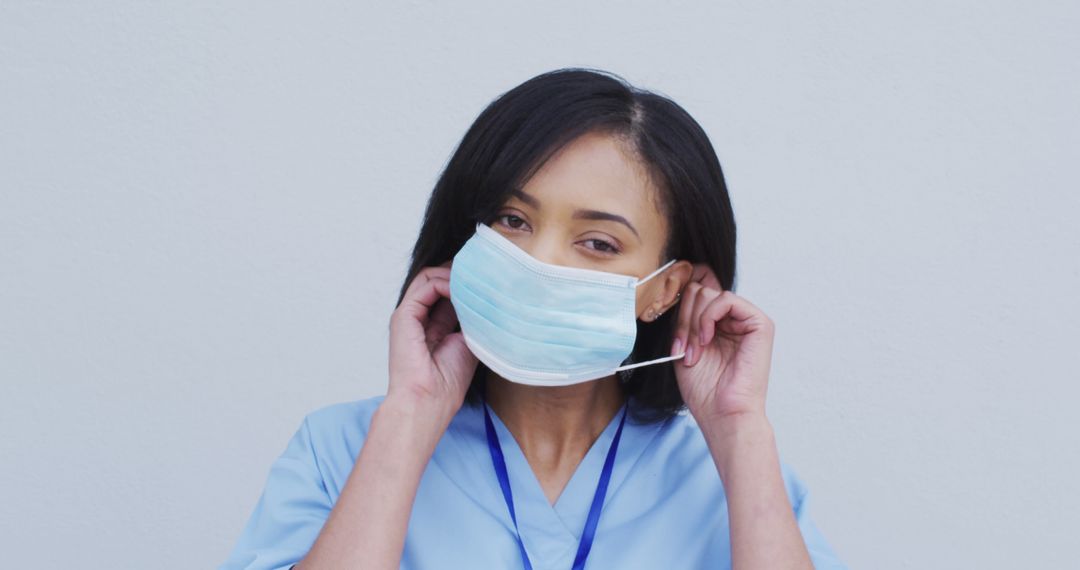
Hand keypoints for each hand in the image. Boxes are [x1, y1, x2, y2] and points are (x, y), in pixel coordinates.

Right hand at [387, 261, 477, 417]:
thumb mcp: (468, 343)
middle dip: (460, 274)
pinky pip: (425, 285)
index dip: (466, 284)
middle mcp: (419, 318)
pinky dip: (446, 282)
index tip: (487, 283)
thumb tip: (486, 297)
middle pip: (437, 280)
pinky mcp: (403, 315)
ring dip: (454, 274)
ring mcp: (409, 315)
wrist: (428, 401)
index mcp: (432, 326)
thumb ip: (472, 320)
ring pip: (430, 277)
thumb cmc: (447, 383)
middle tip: (481, 275)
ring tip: (473, 281)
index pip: (447, 292)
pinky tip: (462, 291)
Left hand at [671, 263, 775, 424]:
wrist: (722, 413)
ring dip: (693, 323)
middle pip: (698, 292)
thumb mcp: (684, 346)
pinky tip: (707, 339)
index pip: (693, 295)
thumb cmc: (705, 390)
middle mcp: (733, 320)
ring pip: (708, 294)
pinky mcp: (760, 323)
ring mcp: (748, 320)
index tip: (674, 341)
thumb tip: (673, 289)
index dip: (678, 311)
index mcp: (718, 325)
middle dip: (683, 320)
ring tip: (694, 350)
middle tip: (683, 349)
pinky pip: (726, 299)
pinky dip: (709, 316)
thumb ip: (682, 319)